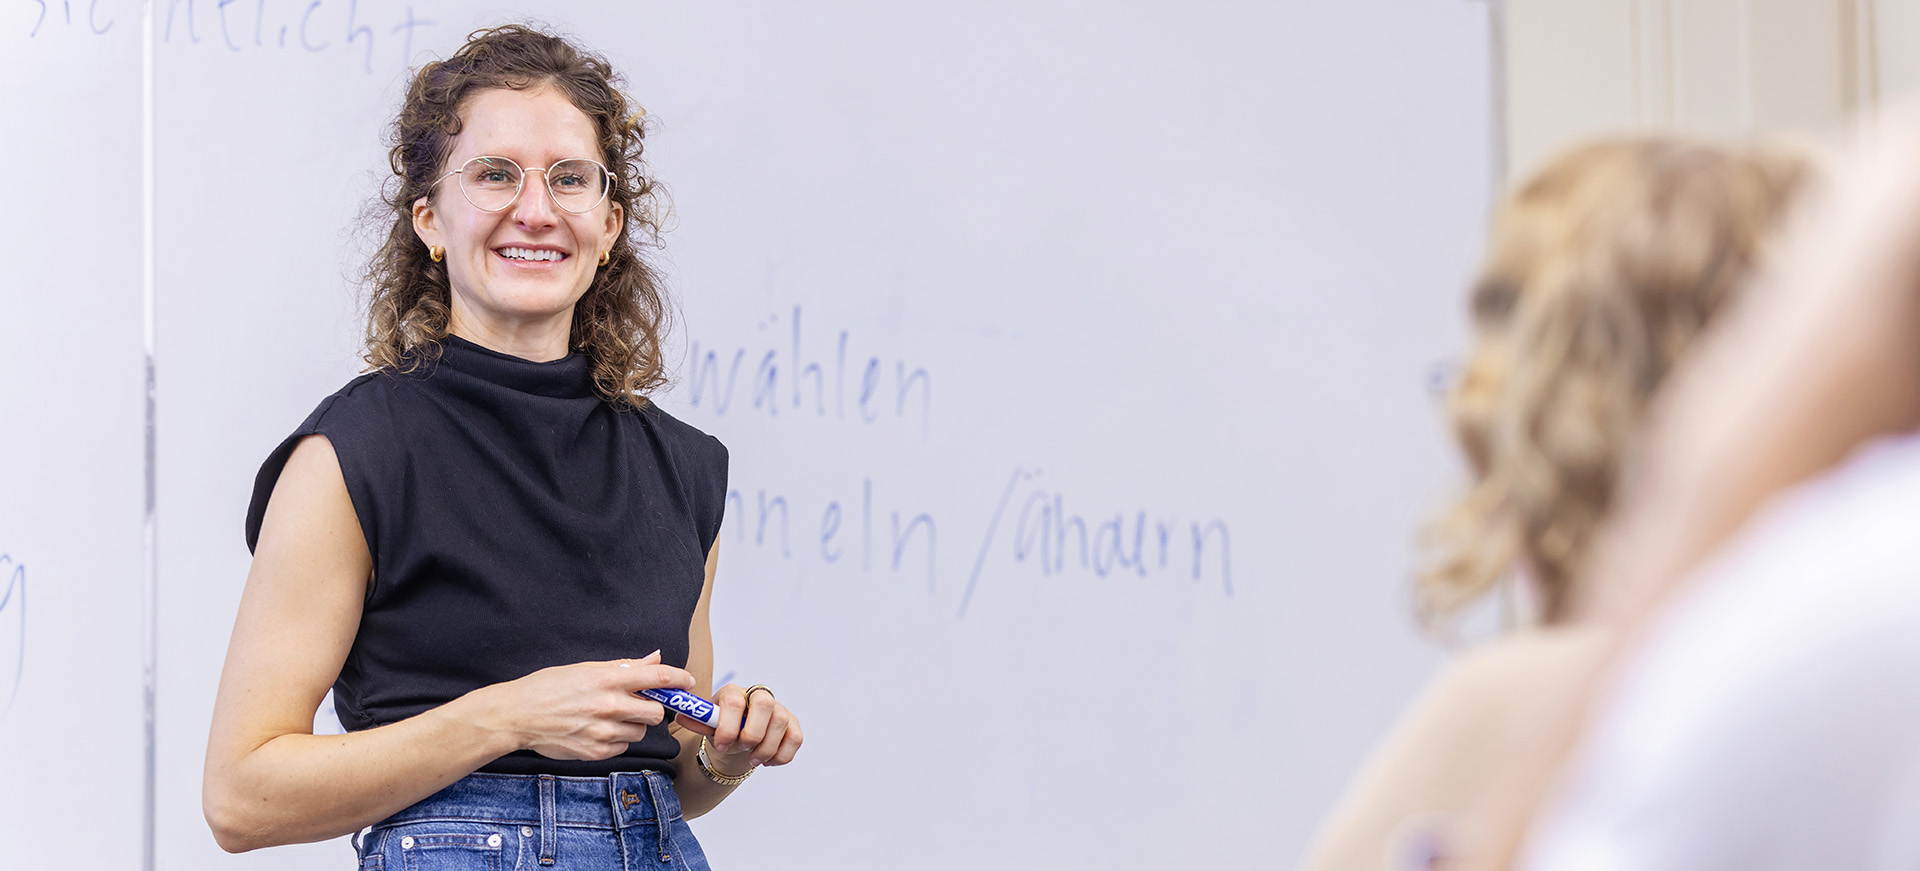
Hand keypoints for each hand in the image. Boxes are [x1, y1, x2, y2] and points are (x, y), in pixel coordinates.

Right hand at [476, 650, 694, 761]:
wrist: (517, 716)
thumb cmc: (548, 688)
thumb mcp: (585, 669)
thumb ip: (624, 667)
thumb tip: (654, 659)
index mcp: (607, 680)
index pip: (657, 679)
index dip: (678, 680)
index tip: (687, 682)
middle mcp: (609, 706)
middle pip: (656, 712)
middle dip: (653, 708)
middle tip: (639, 703)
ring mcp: (603, 731)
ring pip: (641, 731)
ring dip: (633, 724)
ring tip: (610, 716)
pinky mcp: (596, 752)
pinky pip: (623, 746)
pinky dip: (618, 739)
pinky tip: (599, 730)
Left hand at [678, 683, 802, 771]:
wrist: (739, 737)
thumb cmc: (723, 728)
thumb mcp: (707, 726)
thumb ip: (697, 721)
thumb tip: (682, 716)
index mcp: (733, 693)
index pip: (735, 701)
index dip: (729, 726)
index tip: (722, 745)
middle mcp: (758, 696)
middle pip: (765, 704)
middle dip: (752, 733)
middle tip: (743, 748)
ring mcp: (779, 709)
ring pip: (781, 723)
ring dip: (766, 748)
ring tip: (753, 759)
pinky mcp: (792, 724)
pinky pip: (795, 738)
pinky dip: (781, 755)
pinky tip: (767, 760)